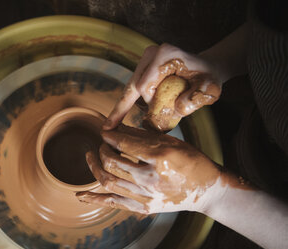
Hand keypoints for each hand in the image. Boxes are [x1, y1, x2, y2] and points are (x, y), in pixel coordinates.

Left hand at [76, 125, 223, 214]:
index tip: (104, 131)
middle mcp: (151, 178)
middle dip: (102, 150)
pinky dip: (94, 198)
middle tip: (102, 144)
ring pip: (108, 181)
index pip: (124, 143)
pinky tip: (80, 195)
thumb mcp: (170, 142)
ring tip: (90, 157)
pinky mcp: (143, 208)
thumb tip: (114, 127)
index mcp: (160, 157)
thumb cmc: (190, 161)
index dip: (110, 135)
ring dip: (94, 167)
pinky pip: (113, 203)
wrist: (206, 191)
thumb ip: (141, 136)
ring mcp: (146, 196)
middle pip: (111, 162)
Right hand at [103, 43, 222, 129]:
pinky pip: (132, 88)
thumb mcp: (208, 90)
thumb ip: (194, 100)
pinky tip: (120, 117)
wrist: (207, 68)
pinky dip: (129, 103)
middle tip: (108, 128)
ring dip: (129, 106)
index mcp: (165, 55)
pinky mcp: (142, 67)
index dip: (149, 103)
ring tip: (118, 123)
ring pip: (130, 88)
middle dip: (122, 108)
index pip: (144, 85)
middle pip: (132, 86)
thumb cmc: (208, 79)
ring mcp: (145, 60)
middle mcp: (151, 54)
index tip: (162, 113)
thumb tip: (176, 109)